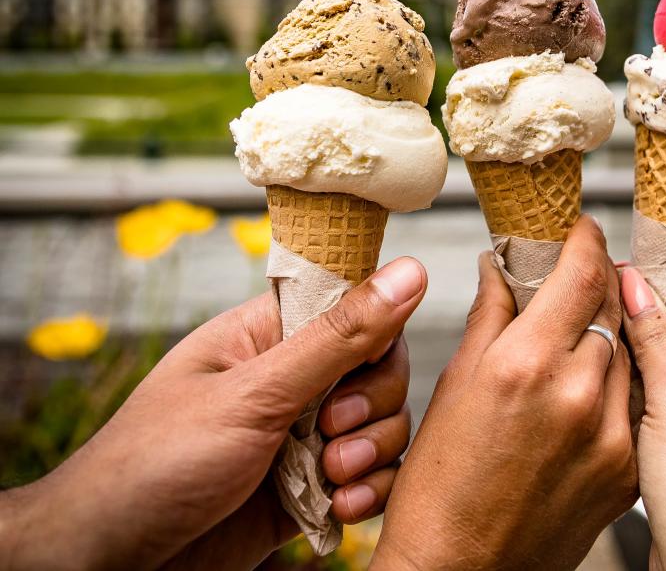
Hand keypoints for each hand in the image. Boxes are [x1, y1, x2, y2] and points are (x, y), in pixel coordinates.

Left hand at [0, 257, 424, 570]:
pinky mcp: (310, 487)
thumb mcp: (255, 394)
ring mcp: (302, 435)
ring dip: (372, 454)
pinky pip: (369, 476)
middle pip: (381, 371)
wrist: (111, 564)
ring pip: (382, 426)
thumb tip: (408, 271)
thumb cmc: (155, 464)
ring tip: (332, 479)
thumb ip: (339, 337)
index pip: (357, 307)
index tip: (358, 372)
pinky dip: (368, 491)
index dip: (378, 336)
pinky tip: (343, 507)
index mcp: (271, 334)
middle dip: (373, 406)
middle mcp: (292, 380)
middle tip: (331, 433)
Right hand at [373, 217, 637, 570]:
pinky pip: (633, 402)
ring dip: (610, 332)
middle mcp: (577, 394)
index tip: (582, 229)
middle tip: (582, 273)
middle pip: (611, 307)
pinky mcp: (627, 470)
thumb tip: (504, 268)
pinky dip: (617, 382)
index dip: (585, 241)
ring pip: (628, 353)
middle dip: (598, 281)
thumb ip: (491, 316)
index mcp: (525, 364)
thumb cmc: (442, 486)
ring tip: (581, 332)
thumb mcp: (456, 385)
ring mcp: (610, 435)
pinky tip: (589, 384)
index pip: (580, 274)